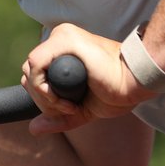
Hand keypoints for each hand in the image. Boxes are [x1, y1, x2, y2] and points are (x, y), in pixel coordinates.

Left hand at [22, 23, 154, 134]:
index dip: (42, 97)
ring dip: (45, 97)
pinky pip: (36, 65)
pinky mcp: (66, 39)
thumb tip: (33, 128)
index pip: (33, 74)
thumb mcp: (80, 108)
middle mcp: (59, 38)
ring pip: (30, 71)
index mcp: (61, 49)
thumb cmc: (115, 92)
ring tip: (71, 104)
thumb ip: (57, 117)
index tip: (66, 108)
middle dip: (42, 100)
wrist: (135, 84)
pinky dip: (45, 89)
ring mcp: (61, 36)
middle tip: (69, 108)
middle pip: (29, 74)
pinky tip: (66, 100)